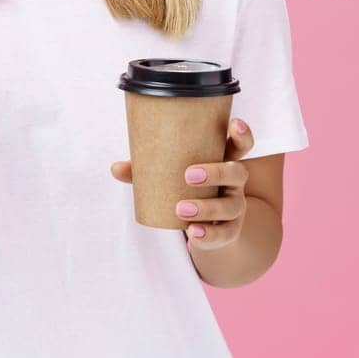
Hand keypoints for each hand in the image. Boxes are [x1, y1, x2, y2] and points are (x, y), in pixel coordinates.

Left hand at [110, 117, 254, 250]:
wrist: (207, 227)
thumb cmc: (188, 191)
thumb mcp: (173, 178)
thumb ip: (147, 171)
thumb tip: (116, 168)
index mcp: (223, 161)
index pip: (241, 145)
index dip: (242, 134)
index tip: (235, 124)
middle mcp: (234, 183)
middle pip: (237, 172)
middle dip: (216, 172)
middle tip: (188, 175)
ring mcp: (235, 207)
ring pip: (230, 206)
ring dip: (207, 207)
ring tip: (181, 209)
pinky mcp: (229, 230)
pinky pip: (224, 233)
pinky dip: (208, 234)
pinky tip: (193, 232)